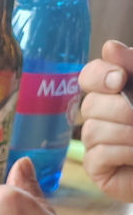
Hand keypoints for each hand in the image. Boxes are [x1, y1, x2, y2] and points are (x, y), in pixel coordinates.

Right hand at [79, 40, 132, 202]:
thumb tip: (109, 47)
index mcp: (111, 92)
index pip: (88, 76)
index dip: (99, 76)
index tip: (120, 80)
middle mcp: (98, 115)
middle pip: (90, 104)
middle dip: (120, 109)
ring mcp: (94, 142)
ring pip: (93, 130)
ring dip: (125, 133)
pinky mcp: (95, 167)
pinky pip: (98, 154)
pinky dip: (122, 152)